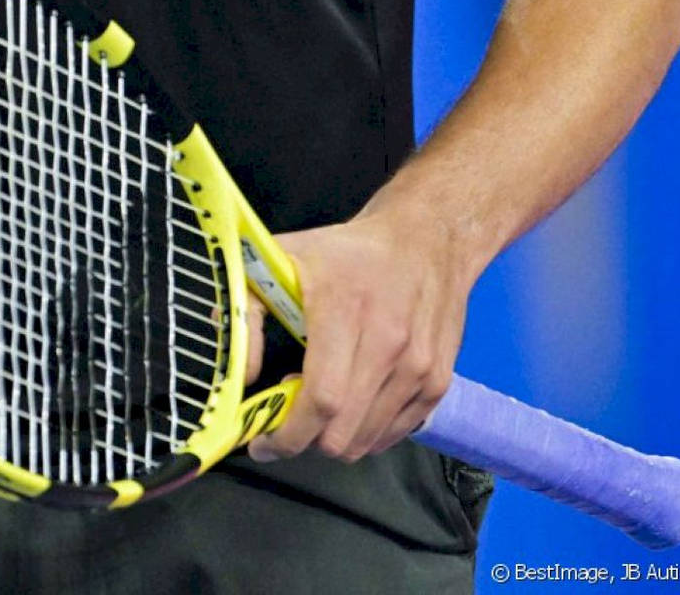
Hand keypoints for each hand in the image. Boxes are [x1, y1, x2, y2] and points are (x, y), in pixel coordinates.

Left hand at [244, 205, 470, 463]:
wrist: (425, 237)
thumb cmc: (347, 251)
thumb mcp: (284, 259)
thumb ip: (248, 309)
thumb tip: (241, 371)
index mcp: (347, 311)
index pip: (321, 400)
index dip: (287, 434)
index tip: (262, 442)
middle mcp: (390, 345)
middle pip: (342, 433)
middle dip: (304, 441)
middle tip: (287, 419)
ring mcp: (419, 367)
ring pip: (366, 441)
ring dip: (335, 436)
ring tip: (322, 402)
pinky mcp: (438, 381)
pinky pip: (394, 434)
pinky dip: (366, 431)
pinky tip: (353, 400)